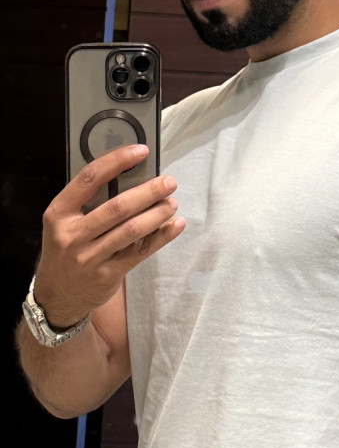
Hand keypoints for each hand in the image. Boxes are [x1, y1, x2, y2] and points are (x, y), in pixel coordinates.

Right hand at [34, 144, 184, 326]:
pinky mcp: (107, 275)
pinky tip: (174, 226)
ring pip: (131, 231)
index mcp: (59, 213)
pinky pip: (139, 252)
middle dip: (148, 192)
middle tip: (169, 182)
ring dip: (157, 214)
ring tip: (172, 203)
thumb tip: (130, 176)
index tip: (141, 151)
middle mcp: (72, 235)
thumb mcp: (63, 223)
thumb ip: (88, 203)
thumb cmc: (66, 250)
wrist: (56, 296)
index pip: (89, 178)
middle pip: (117, 207)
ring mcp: (89, 257)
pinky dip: (160, 237)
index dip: (117, 161)